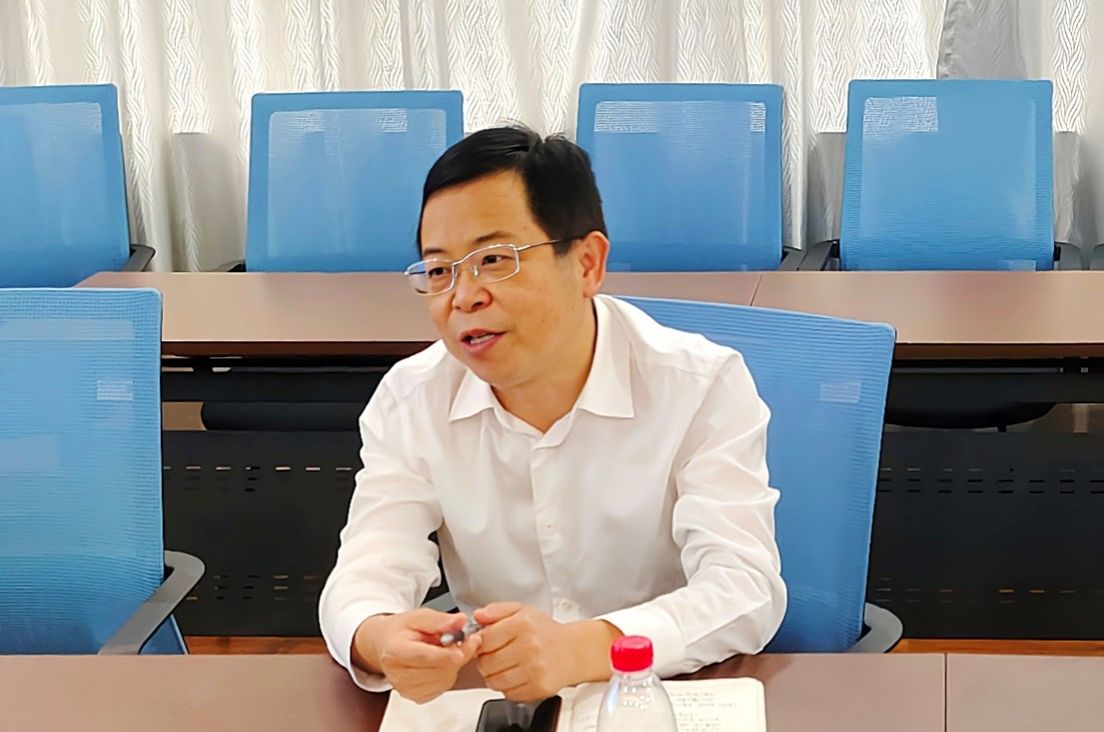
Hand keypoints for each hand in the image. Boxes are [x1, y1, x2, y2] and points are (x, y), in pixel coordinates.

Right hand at [353, 609, 480, 703]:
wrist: (387, 645)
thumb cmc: (402, 631)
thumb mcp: (419, 616)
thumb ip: (440, 620)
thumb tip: (460, 621)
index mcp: (395, 651)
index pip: (425, 656)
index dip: (447, 654)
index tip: (465, 646)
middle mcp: (398, 674)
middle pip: (438, 670)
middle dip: (458, 655)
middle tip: (467, 640)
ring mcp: (406, 689)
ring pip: (444, 680)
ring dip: (454, 664)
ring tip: (448, 649)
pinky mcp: (416, 697)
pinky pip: (443, 687)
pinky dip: (448, 674)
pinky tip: (442, 662)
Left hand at [473, 602, 620, 701]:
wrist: (573, 651)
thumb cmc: (545, 632)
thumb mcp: (522, 611)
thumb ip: (496, 610)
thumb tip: (477, 616)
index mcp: (523, 624)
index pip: (483, 640)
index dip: (479, 643)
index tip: (484, 643)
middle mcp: (530, 647)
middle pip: (486, 663)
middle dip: (485, 661)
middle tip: (494, 656)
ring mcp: (535, 669)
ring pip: (495, 681)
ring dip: (494, 676)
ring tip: (505, 666)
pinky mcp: (539, 687)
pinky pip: (508, 694)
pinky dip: (508, 687)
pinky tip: (517, 676)